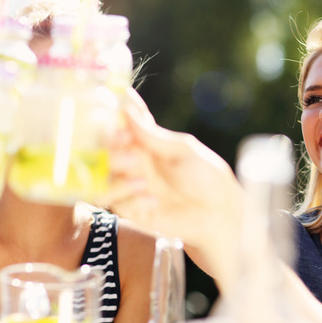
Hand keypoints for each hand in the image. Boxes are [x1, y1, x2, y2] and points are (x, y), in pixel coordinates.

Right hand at [101, 89, 243, 286]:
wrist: (220, 212)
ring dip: (116, 176)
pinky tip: (153, 199)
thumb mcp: (183, 151)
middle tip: (128, 150)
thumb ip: (154, 136)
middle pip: (103, 151)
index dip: (112, 118)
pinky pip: (116, 203)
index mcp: (146, 143)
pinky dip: (130, 199)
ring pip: (101, 179)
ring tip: (140, 179)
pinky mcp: (134, 211)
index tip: (113, 113)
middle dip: (110, 149)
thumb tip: (127, 110)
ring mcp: (131, 187)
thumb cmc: (206, 176)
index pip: (120, 125)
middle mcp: (134, 163)